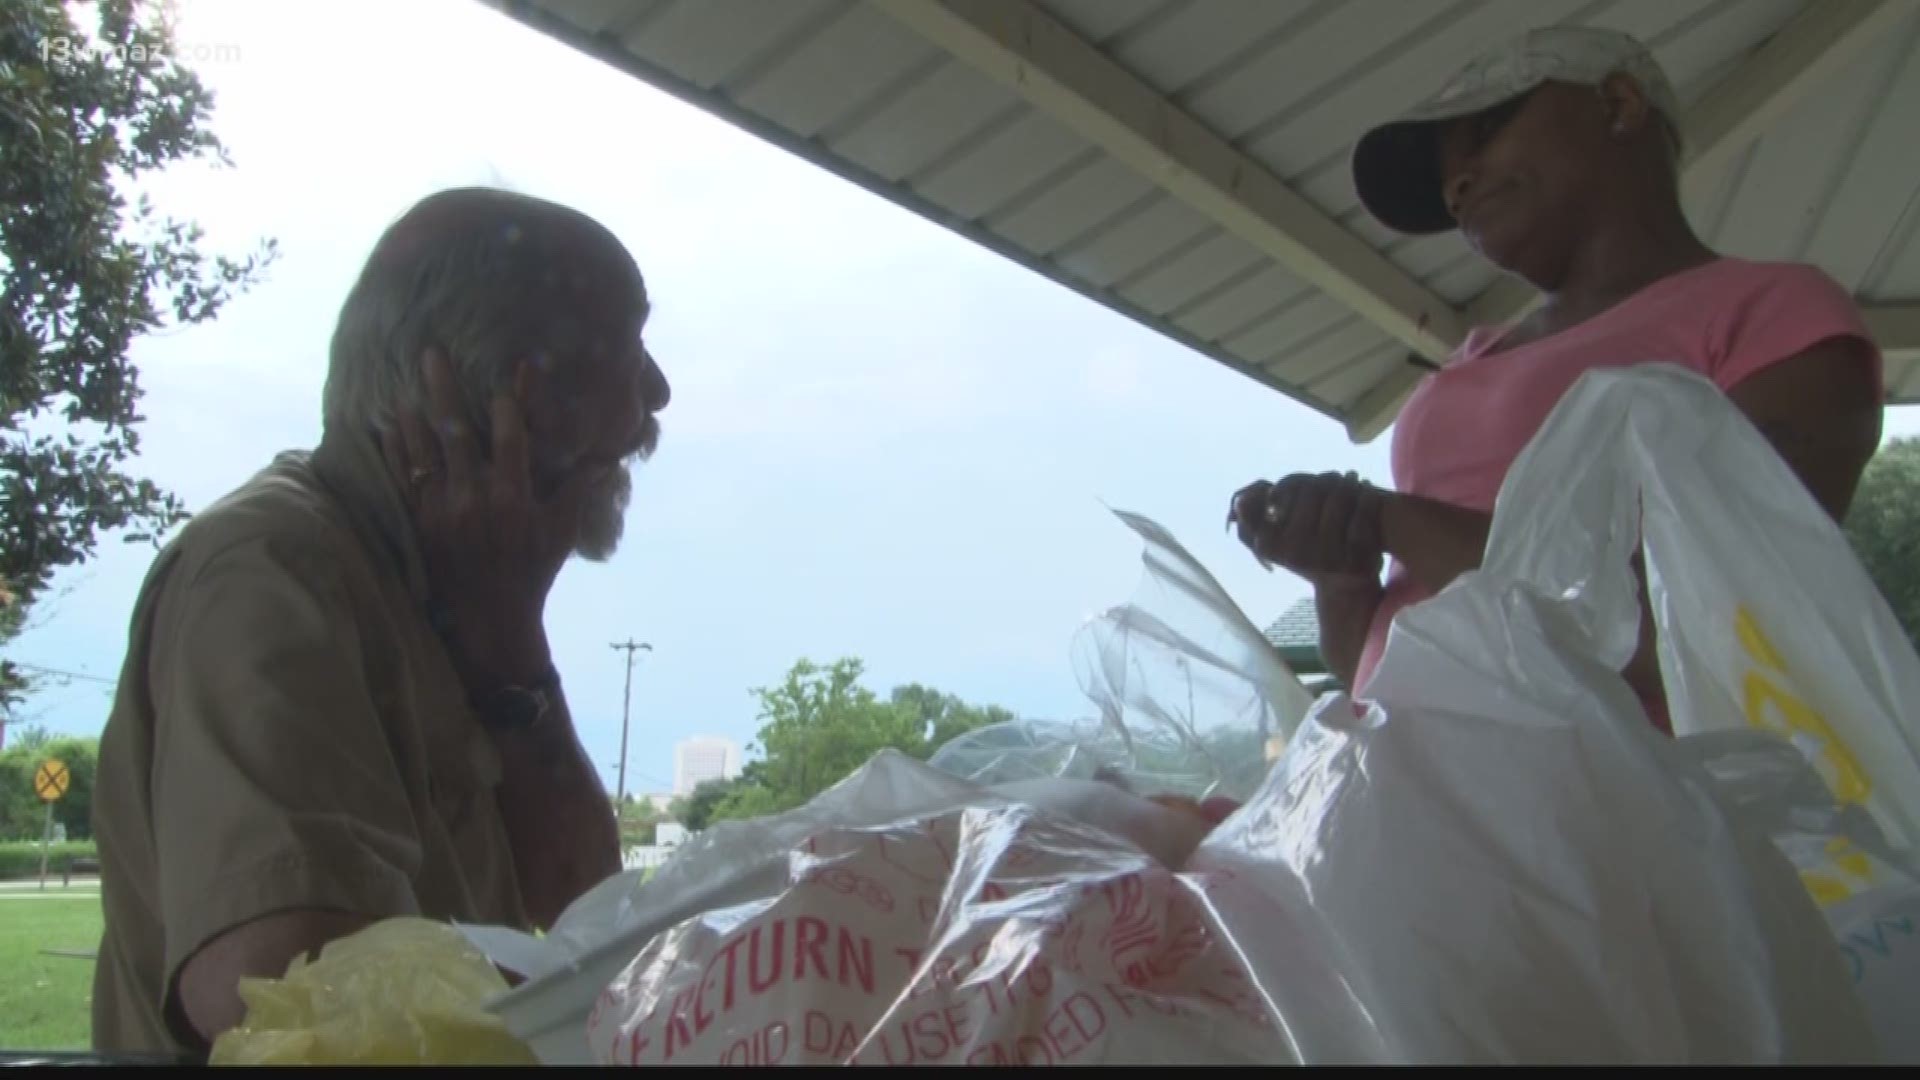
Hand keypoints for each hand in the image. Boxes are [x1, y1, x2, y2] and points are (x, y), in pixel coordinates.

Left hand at [378, 349, 599, 684]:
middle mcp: (476, 499)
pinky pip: (404, 478)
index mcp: (514, 499)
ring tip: (406, 380)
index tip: (514, 367)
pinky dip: (397, 450)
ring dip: (415, 412)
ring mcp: (443, 510)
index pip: (514, 438)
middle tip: (431, 351)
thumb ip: (578, 491)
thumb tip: (607, 458)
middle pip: (458, 432)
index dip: (515, 401)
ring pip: (424, 450)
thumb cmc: (531, 572)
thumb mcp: (561, 533)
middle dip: (445, 389)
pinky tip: (389, 424)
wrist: (488, 619)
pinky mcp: (420, 523)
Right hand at [1229, 472, 1385, 584]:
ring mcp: (1326, 558)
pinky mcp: (1354, 560)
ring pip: (1337, 500)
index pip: (1281, 493)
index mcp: (1271, 544)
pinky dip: (1366, 498)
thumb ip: (1254, 516)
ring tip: (1352, 477)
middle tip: (1336, 475)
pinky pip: (1360, 516)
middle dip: (1326, 479)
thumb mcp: (1273, 538)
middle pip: (1312, 492)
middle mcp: (1295, 552)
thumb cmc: (1306, 552)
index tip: (1309, 480)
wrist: (1342, 585)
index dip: (1296, 483)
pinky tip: (1367, 488)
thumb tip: (1238, 502)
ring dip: (1347, 483)